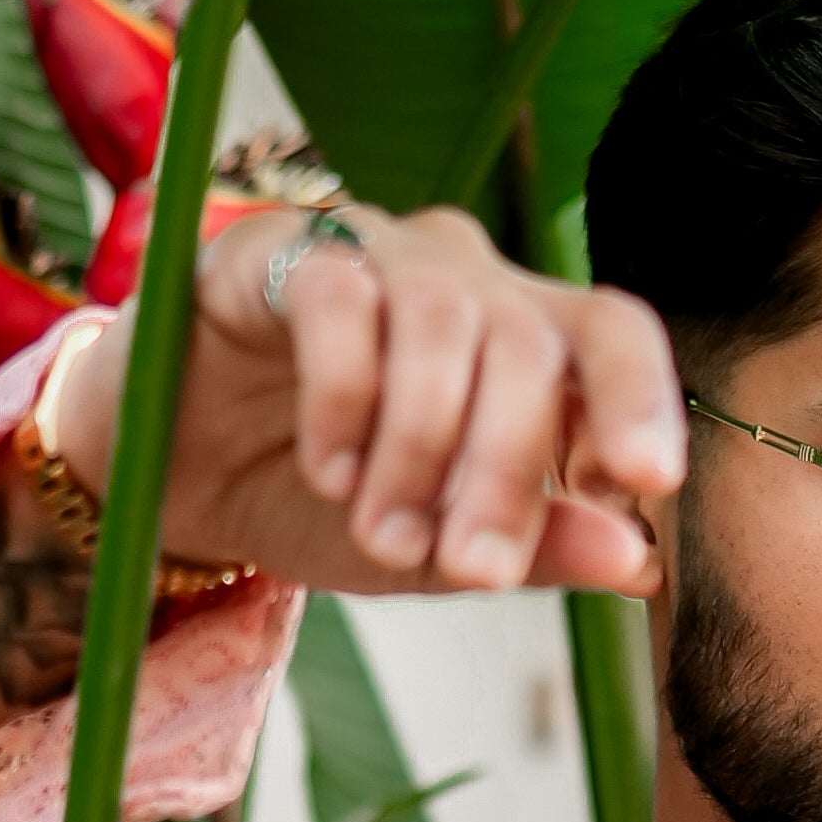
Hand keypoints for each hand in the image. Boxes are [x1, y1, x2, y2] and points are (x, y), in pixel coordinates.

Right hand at [52, 201, 686, 600]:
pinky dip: (346, 398)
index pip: (613, 335)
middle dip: (510, 468)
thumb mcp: (438, 547)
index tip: (647, 483)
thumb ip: (536, 547)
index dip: (642, 398)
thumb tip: (641, 559)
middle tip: (474, 570)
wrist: (174, 479)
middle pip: (530, 341)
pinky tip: (329, 470)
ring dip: (424, 446)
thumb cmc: (325, 502)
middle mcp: (464, 279)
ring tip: (385, 536)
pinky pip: (340, 301)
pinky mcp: (279, 251)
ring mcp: (374, 254)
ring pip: (443, 318)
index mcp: (524, 342)